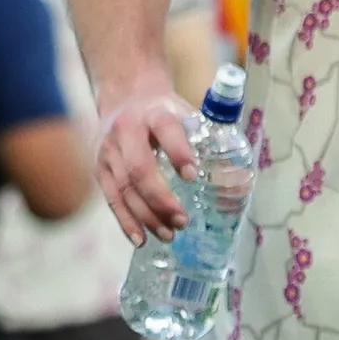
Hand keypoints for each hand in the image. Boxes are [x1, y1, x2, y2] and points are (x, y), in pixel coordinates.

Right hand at [98, 90, 197, 242]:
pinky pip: (112, 199)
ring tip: (169, 234)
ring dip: (147, 216)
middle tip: (183, 220)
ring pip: (124, 188)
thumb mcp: (184, 114)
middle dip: (161, 198)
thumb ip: (208, 141)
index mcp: (155, 113)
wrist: (124, 99)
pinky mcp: (99, 168)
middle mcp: (127, 130)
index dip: (178, 152)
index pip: (166, 130)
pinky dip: (126, 221)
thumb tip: (238, 184)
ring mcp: (109, 151)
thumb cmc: (163, 113)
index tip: (193, 175)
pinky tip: (141, 239)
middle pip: (139, 168)